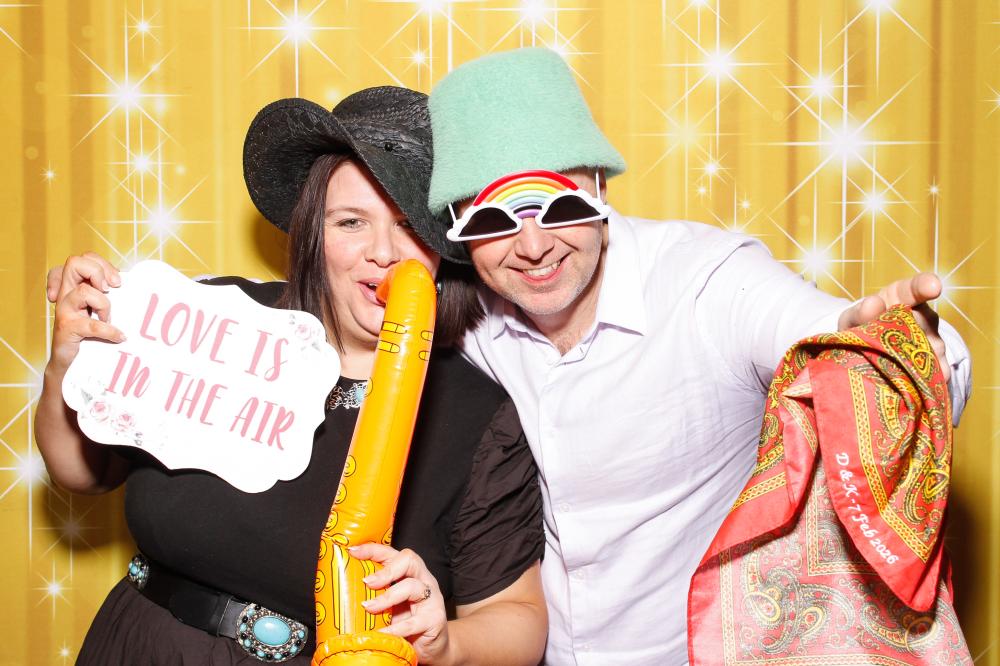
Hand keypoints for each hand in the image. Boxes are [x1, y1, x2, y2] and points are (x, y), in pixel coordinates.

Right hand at [49, 253, 124, 371]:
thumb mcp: (101, 308)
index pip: (83, 258)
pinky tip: (119, 337)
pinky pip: (91, 324)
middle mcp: (66, 293)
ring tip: (108, 318)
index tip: (117, 282)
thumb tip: (136, 283)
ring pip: (83, 291)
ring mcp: (64, 310)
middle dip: (98, 272)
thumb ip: (111, 294)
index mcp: (74, 285)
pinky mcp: (66, 328)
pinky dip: (110, 331)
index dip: (101, 264)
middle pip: (74, 262)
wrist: (70, 362)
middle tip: (110, 289)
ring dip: (104, 304)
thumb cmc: (90, 332)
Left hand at [349, 543, 451, 664]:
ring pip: (413, 586)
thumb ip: (375, 596)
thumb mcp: (390, 605)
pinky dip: (395, 628)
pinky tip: (383, 633)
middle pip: (409, 560)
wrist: (432, 646)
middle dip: (387, 570)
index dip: (373, 550)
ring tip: (370, 607)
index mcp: (409, 573)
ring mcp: (432, 598)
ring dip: (388, 597)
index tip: (353, 551)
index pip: (392, 554)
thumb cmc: (407, 622)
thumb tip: (343, 596)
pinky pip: (414, 621)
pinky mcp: (435, 619)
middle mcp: (423, 580)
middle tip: (367, 582)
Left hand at [837, 272, 948, 381]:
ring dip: (915, 359)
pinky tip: (916, 385)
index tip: (933, 287)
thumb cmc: (861, 326)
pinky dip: (927, 379)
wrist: (866, 353)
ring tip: (897, 368)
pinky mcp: (937, 367)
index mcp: (904, 296)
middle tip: (889, 344)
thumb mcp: (853, 318)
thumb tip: (872, 305)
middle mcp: (924, 317)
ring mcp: (934, 341)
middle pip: (925, 323)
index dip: (926, 286)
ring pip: (933, 349)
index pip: (917, 287)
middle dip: (908, 333)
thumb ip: (859, 312)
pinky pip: (938, 373)